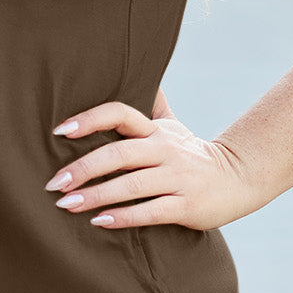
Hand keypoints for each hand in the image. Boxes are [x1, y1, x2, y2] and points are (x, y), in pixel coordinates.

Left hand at [45, 94, 264, 231]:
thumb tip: (136, 71)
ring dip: (96, 196)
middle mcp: (165, 150)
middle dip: (83, 168)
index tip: (59, 131)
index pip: (120, 114)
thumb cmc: (192, 153)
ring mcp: (177, 178)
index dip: (89, 119)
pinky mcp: (187, 206)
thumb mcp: (172, 125)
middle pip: (119, 154)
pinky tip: (100, 222)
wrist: (238, 178)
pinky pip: (151, 212)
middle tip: (54, 183)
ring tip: (67, 205)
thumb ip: (150, 104)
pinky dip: (124, 217)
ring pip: (131, 185)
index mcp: (156, 130)